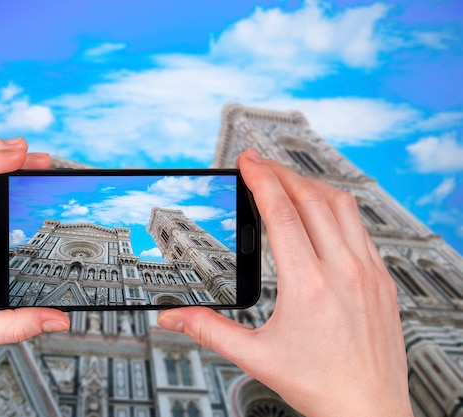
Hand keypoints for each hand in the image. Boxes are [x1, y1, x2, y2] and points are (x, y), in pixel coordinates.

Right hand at [158, 149, 412, 415]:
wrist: (368, 410)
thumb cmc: (320, 386)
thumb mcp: (255, 357)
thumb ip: (209, 330)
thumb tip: (172, 318)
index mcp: (309, 287)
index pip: (282, 214)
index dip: (260, 180)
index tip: (248, 162)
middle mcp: (344, 272)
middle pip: (311, 199)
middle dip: (281, 173)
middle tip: (259, 164)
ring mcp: (369, 273)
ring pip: (342, 206)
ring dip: (311, 185)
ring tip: (287, 179)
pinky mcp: (382, 279)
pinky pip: (361, 226)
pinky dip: (336, 207)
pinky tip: (322, 211)